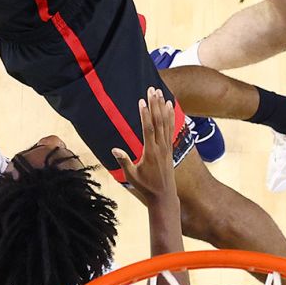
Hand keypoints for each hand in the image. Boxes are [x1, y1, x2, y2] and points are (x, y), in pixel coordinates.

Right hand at [112, 88, 178, 207]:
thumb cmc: (146, 186)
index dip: (145, 114)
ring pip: (165, 123)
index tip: (142, 101)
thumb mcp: (131, 176)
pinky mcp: (170, 147)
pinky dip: (171, 116)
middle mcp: (161, 147)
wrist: (164, 195)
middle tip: (152, 89)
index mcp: (150, 152)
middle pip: (158, 122)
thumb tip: (114, 149)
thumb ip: (124, 161)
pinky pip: (171, 128)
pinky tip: (170, 106)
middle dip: (154, 104)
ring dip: (162, 107)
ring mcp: (167, 146)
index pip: (148, 129)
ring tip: (160, 92)